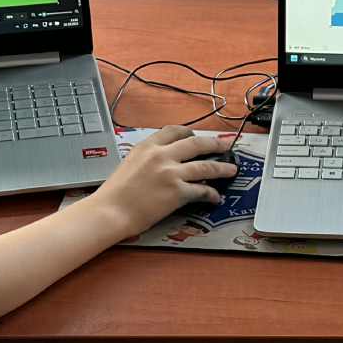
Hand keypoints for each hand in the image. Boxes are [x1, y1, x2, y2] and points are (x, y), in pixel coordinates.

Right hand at [87, 126, 237, 236]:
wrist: (111, 211)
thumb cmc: (115, 193)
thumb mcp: (129, 163)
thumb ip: (147, 158)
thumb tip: (163, 161)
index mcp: (147, 146)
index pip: (174, 131)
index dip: (190, 134)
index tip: (197, 137)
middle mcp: (161, 155)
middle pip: (196, 144)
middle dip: (214, 144)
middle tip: (225, 146)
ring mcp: (171, 173)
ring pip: (206, 166)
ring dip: (222, 168)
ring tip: (231, 170)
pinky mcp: (177, 192)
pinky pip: (202, 190)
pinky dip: (211, 194)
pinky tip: (215, 197)